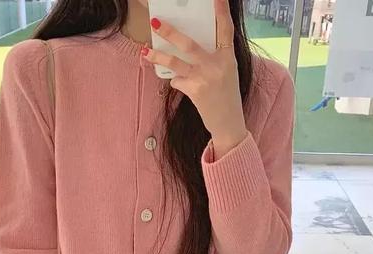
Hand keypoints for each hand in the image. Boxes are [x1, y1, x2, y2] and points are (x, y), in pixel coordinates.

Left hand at [143, 0, 248, 158]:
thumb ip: (214, 57)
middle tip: (156, 22)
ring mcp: (204, 78)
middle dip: (170, 32)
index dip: (221, 12)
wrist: (228, 123)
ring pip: (175, 63)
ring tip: (145, 52)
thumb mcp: (227, 72)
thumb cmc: (227, 97)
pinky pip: (177, 80)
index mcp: (228, 57)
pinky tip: (179, 83)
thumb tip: (189, 46)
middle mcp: (217, 65)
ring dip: (158, 57)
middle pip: (189, 44)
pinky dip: (175, 80)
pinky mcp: (194, 91)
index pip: (225, 30)